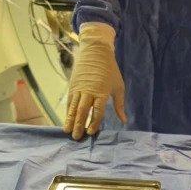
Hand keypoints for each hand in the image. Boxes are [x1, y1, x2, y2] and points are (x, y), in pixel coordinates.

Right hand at [63, 22, 126, 139]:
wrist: (95, 52)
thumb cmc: (110, 70)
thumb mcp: (118, 86)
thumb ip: (119, 105)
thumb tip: (123, 120)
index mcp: (102, 92)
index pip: (97, 111)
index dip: (94, 122)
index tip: (91, 132)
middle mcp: (89, 92)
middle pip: (83, 111)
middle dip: (79, 125)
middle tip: (76, 137)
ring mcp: (79, 89)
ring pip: (74, 107)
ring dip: (70, 120)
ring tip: (67, 131)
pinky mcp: (73, 87)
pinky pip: (69, 102)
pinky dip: (68, 111)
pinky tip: (66, 120)